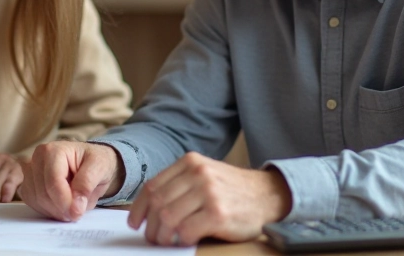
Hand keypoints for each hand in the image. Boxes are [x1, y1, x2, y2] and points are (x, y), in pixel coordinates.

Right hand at [21, 141, 123, 220]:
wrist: (90, 162)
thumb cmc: (94, 162)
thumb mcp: (100, 167)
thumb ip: (87, 184)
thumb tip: (76, 206)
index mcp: (53, 150)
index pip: (53, 182)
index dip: (65, 202)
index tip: (78, 213)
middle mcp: (38, 158)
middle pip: (43, 194)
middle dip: (62, 208)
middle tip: (78, 211)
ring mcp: (31, 172)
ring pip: (37, 201)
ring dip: (56, 211)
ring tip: (72, 205)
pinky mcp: (28, 184)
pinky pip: (33, 204)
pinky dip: (49, 210)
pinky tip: (62, 205)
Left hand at [127, 152, 290, 245]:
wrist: (268, 195)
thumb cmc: (231, 190)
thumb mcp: (205, 175)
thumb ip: (180, 185)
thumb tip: (148, 209)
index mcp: (190, 162)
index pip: (152, 186)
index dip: (139, 208)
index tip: (135, 223)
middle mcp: (198, 174)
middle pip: (158, 204)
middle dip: (151, 226)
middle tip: (153, 238)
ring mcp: (209, 192)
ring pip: (168, 218)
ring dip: (163, 236)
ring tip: (167, 242)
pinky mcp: (218, 213)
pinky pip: (186, 230)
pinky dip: (181, 240)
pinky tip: (186, 240)